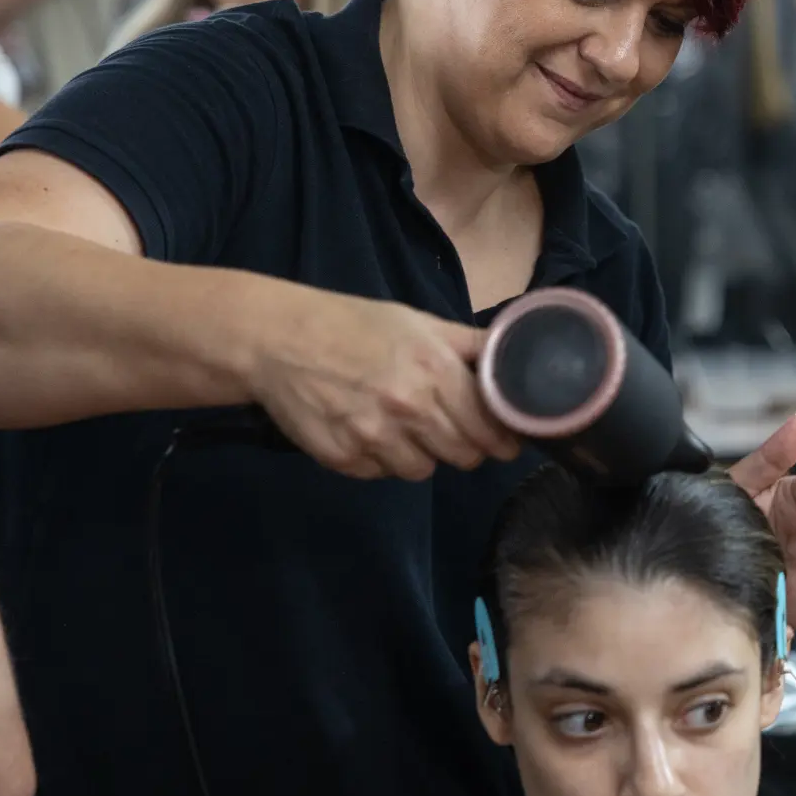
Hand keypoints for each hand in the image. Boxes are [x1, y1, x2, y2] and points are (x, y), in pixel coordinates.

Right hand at [248, 287, 519, 480]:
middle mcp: (408, 408)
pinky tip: (367, 430)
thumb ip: (469, 345)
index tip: (505, 438)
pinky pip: (381, 474)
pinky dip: (381, 459)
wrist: (278, 339)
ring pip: (422, 471)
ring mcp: (374, 437)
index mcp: (435, 370)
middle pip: (464, 456)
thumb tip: (517, 354)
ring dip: (421, 454)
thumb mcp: (418, 322)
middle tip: (452, 430)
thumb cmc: (353, 325)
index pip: (490, 428)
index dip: (502, 437)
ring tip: (401, 425)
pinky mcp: (344, 459)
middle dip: (466, 447)